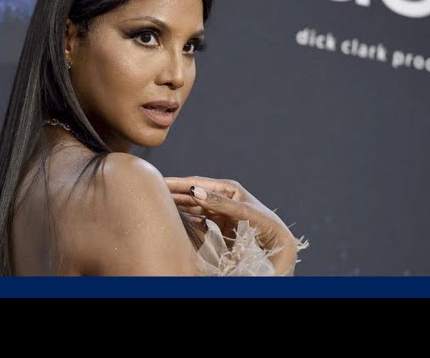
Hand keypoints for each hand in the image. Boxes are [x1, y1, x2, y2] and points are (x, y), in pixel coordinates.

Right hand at [165, 176, 301, 275]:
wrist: (281, 246)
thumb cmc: (267, 227)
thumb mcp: (245, 212)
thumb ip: (221, 202)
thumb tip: (194, 190)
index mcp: (229, 188)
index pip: (196, 183)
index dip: (176, 183)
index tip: (157, 182)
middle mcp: (222, 197)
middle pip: (191, 194)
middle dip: (172, 193)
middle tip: (149, 193)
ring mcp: (220, 210)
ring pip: (192, 206)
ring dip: (176, 206)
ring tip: (156, 205)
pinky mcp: (219, 223)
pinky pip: (197, 218)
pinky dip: (185, 219)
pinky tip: (174, 220)